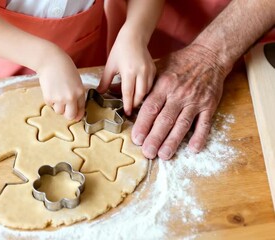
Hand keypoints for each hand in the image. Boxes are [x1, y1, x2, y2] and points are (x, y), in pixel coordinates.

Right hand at [37, 49, 84, 120]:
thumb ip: (77, 94)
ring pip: (59, 112)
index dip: (78, 114)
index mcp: (80, 92)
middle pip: (70, 116)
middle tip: (65, 109)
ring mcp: (59, 99)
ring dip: (57, 106)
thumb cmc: (64, 68)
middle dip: (68, 114)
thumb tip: (75, 110)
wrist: (50, 61)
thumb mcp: (76, 81)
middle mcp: (71, 97)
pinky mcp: (49, 98)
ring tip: (56, 94)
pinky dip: (50, 100)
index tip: (75, 115)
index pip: (81, 110)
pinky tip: (51, 89)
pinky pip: (50, 105)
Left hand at [97, 27, 155, 115]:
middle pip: (140, 94)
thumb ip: (105, 81)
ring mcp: (149, 71)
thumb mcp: (110, 66)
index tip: (126, 113)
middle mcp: (141, 72)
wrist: (134, 36)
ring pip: (147, 90)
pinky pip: (151, 84)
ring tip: (133, 102)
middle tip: (130, 109)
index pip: (129, 93)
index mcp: (129, 71)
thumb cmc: (120, 50)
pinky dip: (145, 90)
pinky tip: (139, 91)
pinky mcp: (154, 69)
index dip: (128, 104)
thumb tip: (99, 93)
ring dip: (141, 98)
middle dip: (135, 104)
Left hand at [131, 44, 229, 159]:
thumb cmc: (180, 63)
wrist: (209, 55)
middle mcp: (179, 94)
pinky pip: (204, 123)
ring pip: (183, 124)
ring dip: (173, 141)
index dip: (143, 124)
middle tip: (148, 152)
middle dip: (155, 138)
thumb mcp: (158, 67)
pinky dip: (200, 137)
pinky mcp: (209, 105)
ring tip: (165, 155)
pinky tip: (193, 149)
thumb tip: (116, 90)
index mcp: (164, 85)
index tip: (136, 139)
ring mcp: (195, 101)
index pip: (151, 108)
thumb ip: (142, 84)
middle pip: (165, 119)